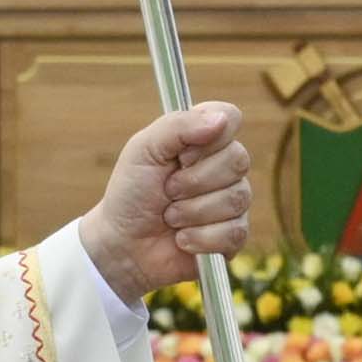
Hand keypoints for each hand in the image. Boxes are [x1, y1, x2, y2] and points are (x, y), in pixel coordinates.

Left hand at [78, 95, 250, 291]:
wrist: (123, 244)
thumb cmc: (132, 192)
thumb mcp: (144, 150)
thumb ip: (178, 126)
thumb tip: (222, 120)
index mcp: (202, 139)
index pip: (230, 117)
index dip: (210, 137)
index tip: (181, 155)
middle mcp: (223, 167)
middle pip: (238, 159)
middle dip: (194, 181)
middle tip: (167, 190)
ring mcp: (232, 201)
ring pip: (236, 198)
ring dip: (192, 211)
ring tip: (170, 217)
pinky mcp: (233, 236)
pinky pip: (234, 232)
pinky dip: (200, 237)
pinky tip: (182, 239)